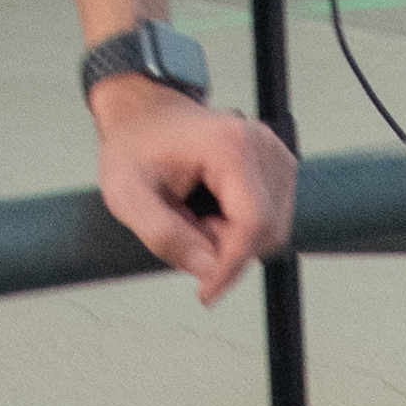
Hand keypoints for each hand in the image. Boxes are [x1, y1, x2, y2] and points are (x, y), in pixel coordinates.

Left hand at [90, 76, 294, 301]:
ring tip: (196, 217)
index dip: (231, 266)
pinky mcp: (277, 165)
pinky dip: (242, 228)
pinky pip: (272, 217)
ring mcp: (275, 153)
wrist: (144, 114)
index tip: (205, 292)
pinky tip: (213, 212)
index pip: (253, 224)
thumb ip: (164, 236)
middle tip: (185, 230)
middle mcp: (262, 145)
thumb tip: (207, 270)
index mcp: (230, 146)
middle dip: (227, 248)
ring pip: (273, 228)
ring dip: (234, 239)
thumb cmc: (133, 148)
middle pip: (267, 230)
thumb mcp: (128, 196)